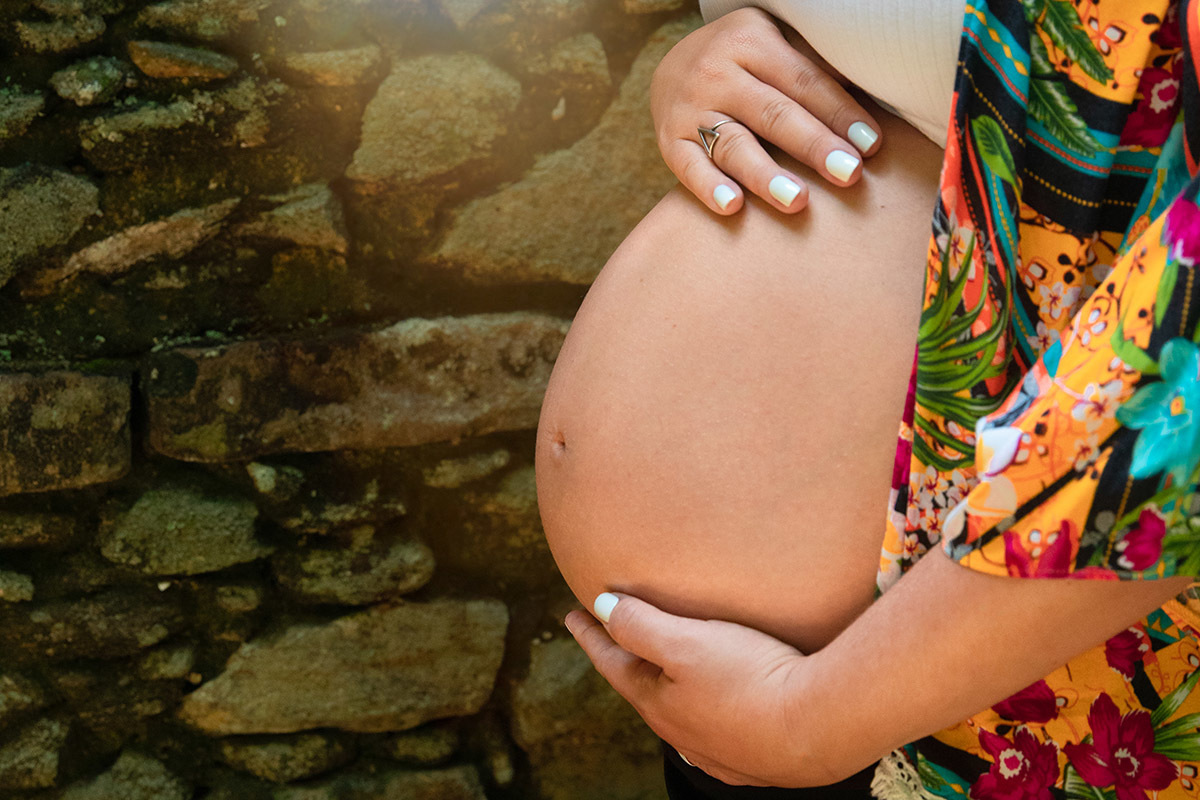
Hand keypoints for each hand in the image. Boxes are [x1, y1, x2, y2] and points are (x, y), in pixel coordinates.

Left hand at [564, 592, 830, 787]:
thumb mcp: (686, 642)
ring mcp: (717, 749)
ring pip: (678, 710)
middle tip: (613, 637)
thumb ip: (640, 624)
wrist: (818, 728)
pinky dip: (701, 707)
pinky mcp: (752, 756)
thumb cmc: (750, 679)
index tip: (573, 612)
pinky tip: (713, 706)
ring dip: (665, 684)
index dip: (591, 634)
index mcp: (657, 702)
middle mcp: (681, 731)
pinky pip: (713, 729)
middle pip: (642, 687)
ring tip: (664, 668)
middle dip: (626, 659)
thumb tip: (601, 607)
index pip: (612, 661)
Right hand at [650, 7, 882, 215]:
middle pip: (772, 114)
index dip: (839, 113)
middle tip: (848, 174)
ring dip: (766, 175)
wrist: (674, 65)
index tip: (871, 146)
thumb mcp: (776, 46)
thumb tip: (878, 95)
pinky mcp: (668, 141)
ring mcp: (689, 108)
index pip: (804, 81)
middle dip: (813, 145)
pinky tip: (733, 207)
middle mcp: (716, 72)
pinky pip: (688, 168)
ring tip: (798, 201)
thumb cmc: (746, 63)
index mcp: (751, 41)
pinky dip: (708, 188)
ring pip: (733, 144)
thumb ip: (814, 70)